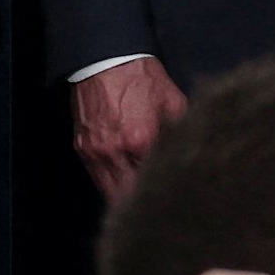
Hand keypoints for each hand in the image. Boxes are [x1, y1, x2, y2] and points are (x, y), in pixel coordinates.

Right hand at [74, 57, 187, 202]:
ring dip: (126, 202)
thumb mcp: (175, 104)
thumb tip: (192, 156)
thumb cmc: (143, 79)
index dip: (167, 195)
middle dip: (145, 205)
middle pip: (128, 196)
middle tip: (164, 214)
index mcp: (141, 141)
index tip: (179, 204)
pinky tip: (126, 190)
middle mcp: (114, 151)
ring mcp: (95, 152)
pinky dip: (111, 187)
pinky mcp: (82, 149)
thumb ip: (181, 134)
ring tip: (146, 209)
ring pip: (110, 193)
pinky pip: (97, 179)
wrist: (105, 60)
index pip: (154, 183)